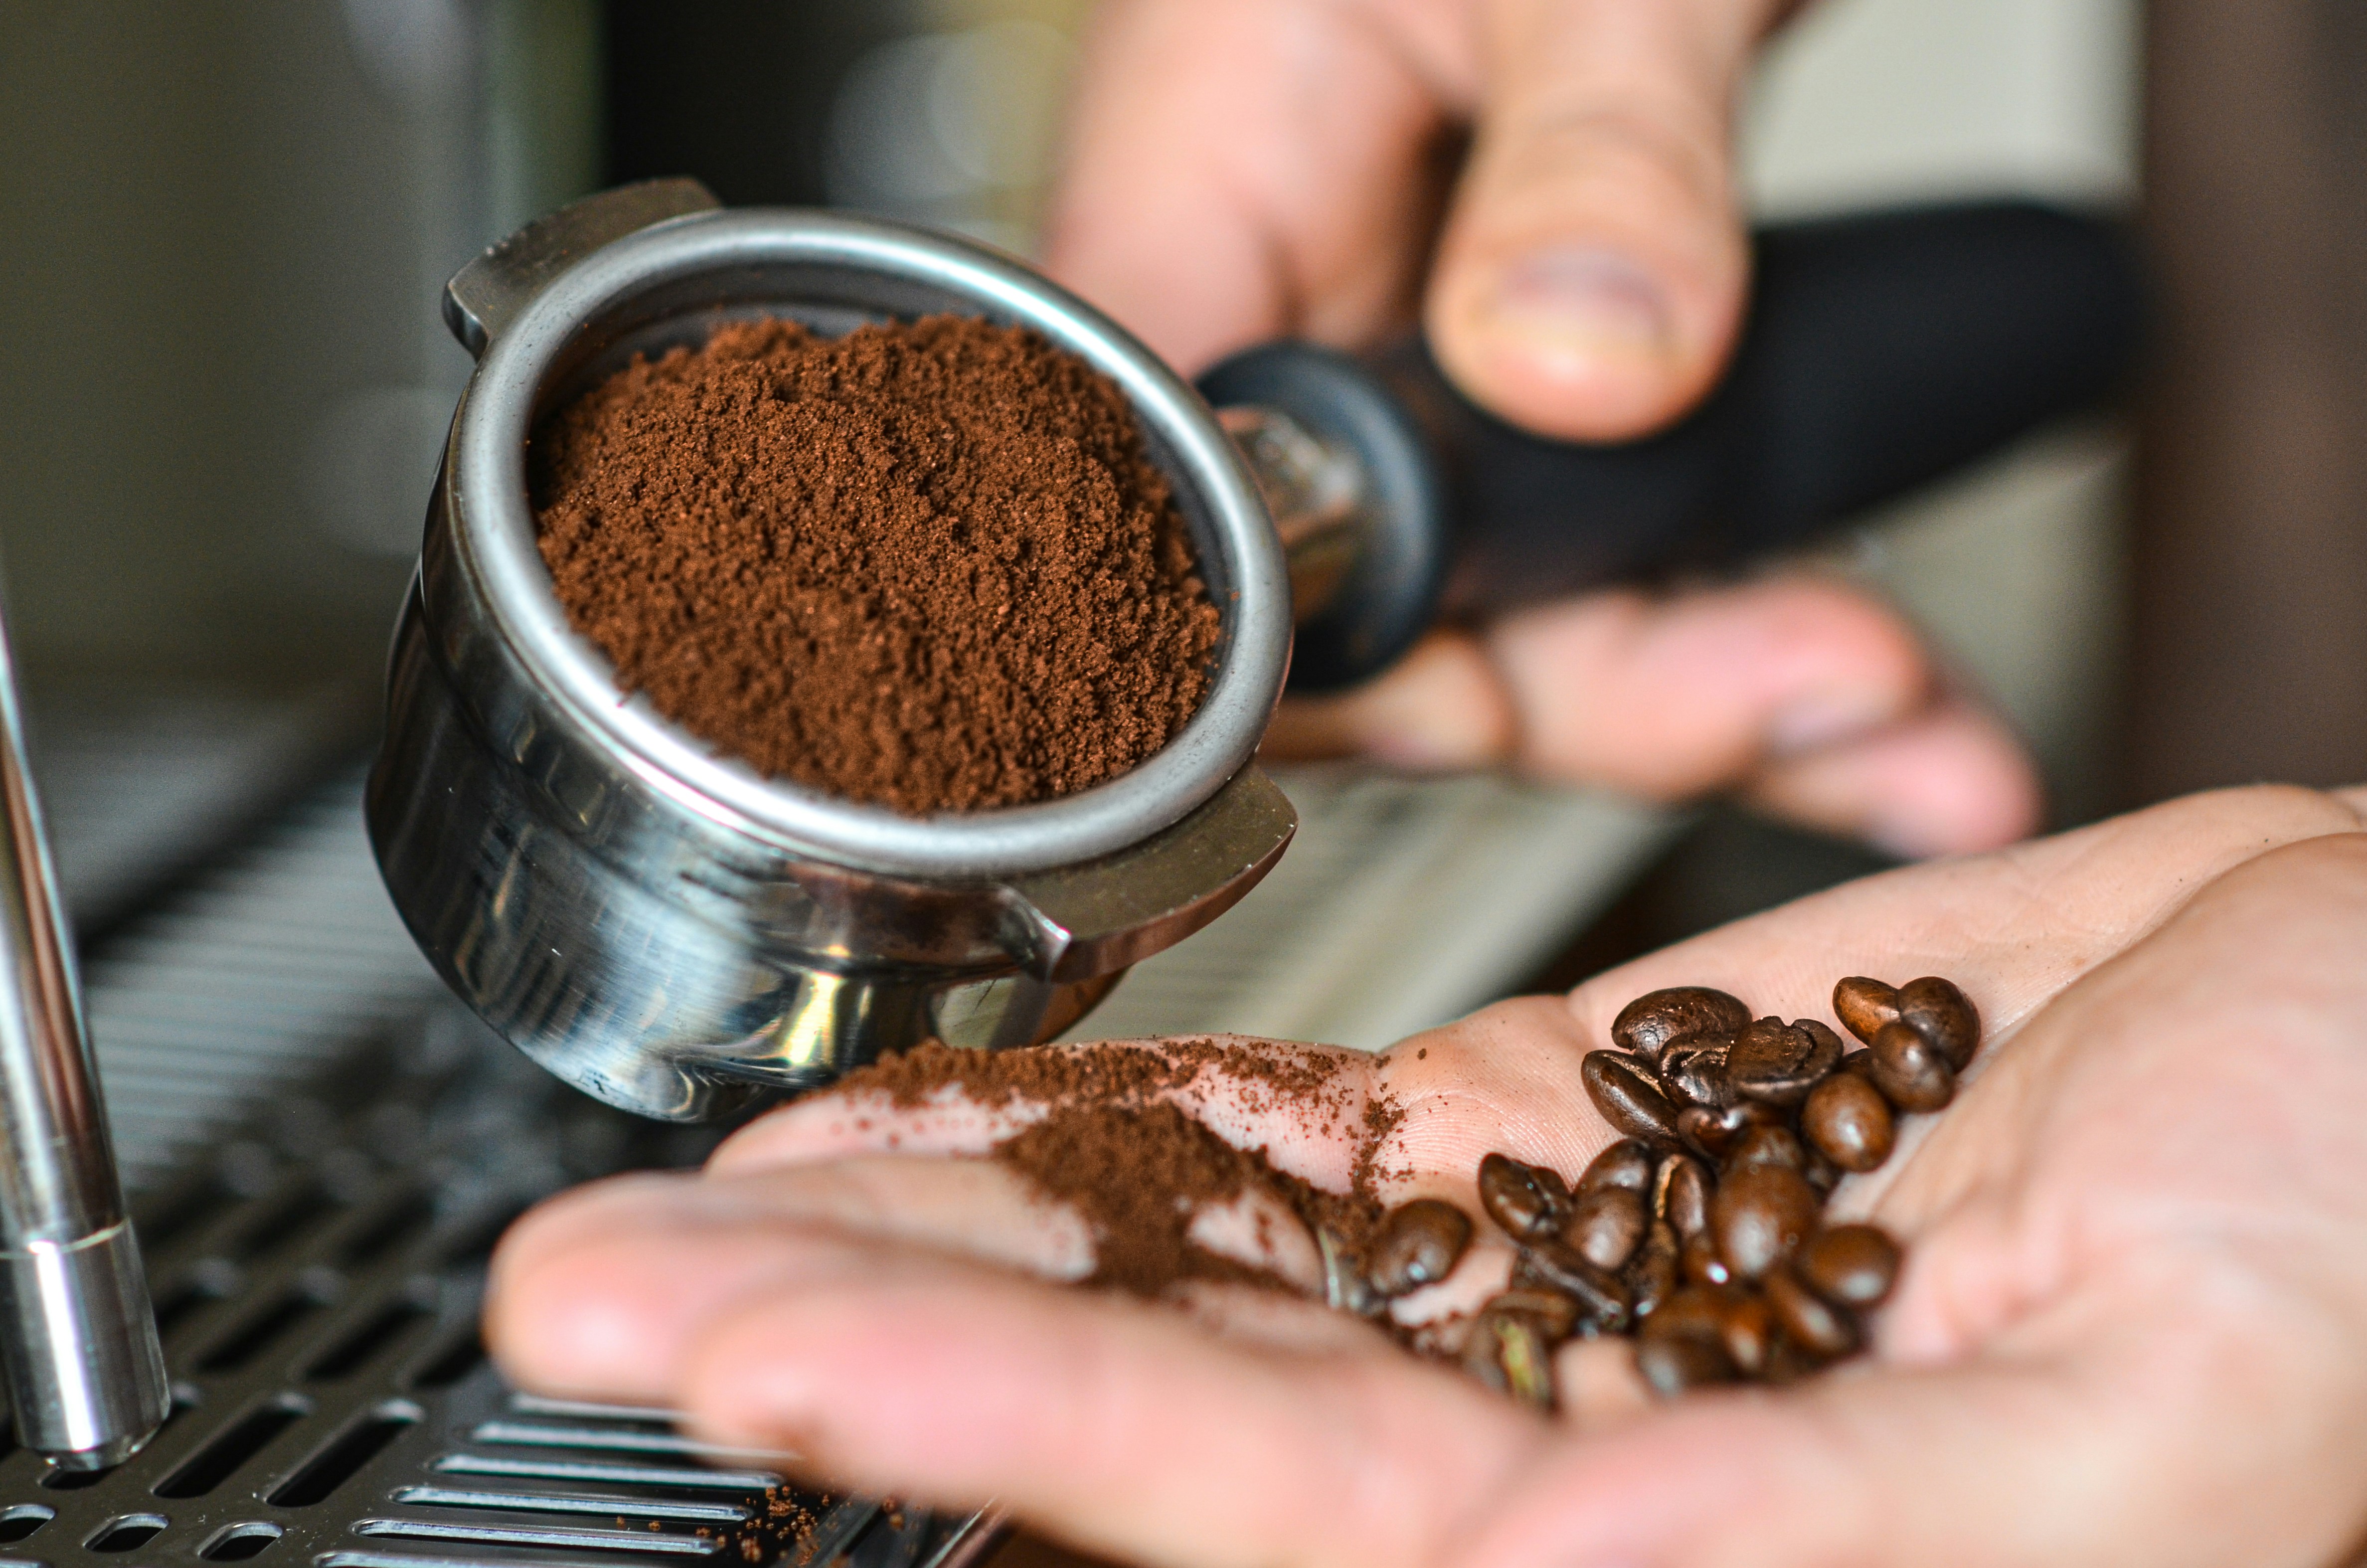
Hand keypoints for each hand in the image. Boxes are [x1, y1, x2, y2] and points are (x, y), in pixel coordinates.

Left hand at [490, 784, 2366, 1566]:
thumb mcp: (2128, 1445)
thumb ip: (1789, 1530)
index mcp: (1659, 1553)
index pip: (1234, 1503)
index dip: (966, 1426)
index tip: (719, 1355)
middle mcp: (1563, 1439)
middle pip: (1145, 1389)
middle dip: (864, 1330)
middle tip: (594, 1287)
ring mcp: (1561, 1270)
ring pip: (1191, 1249)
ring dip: (957, 1211)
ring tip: (712, 1191)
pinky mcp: (1593, 1124)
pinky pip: (1316, 1132)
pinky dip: (1136, 1115)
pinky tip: (978, 1108)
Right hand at [1044, 0, 2036, 856]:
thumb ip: (1594, 151)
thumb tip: (1584, 357)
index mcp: (1191, 189)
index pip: (1156, 512)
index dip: (1311, 647)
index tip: (1488, 696)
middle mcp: (1275, 296)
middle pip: (1364, 609)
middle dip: (1585, 690)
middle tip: (1806, 696)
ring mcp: (1396, 343)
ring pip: (1497, 613)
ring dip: (1703, 680)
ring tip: (1904, 720)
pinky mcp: (1510, 367)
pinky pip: (1594, 547)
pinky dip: (1734, 611)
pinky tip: (1871, 674)